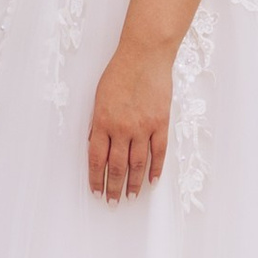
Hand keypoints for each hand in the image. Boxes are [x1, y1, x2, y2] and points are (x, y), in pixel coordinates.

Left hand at [88, 40, 174, 202]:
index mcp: (103, 122)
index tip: (96, 191)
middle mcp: (122, 128)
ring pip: (137, 164)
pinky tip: (152, 180)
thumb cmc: (119, 73)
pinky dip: (156, 169)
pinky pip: (158, 152)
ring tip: (130, 197)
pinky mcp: (161, 124)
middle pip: (117, 166)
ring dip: (133, 183)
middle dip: (113, 187)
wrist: (144, 56)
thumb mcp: (99, 98)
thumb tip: (96, 146)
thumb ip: (98, 124)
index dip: (96, 178)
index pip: (97, 159)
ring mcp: (143, 127)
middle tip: (113, 202)